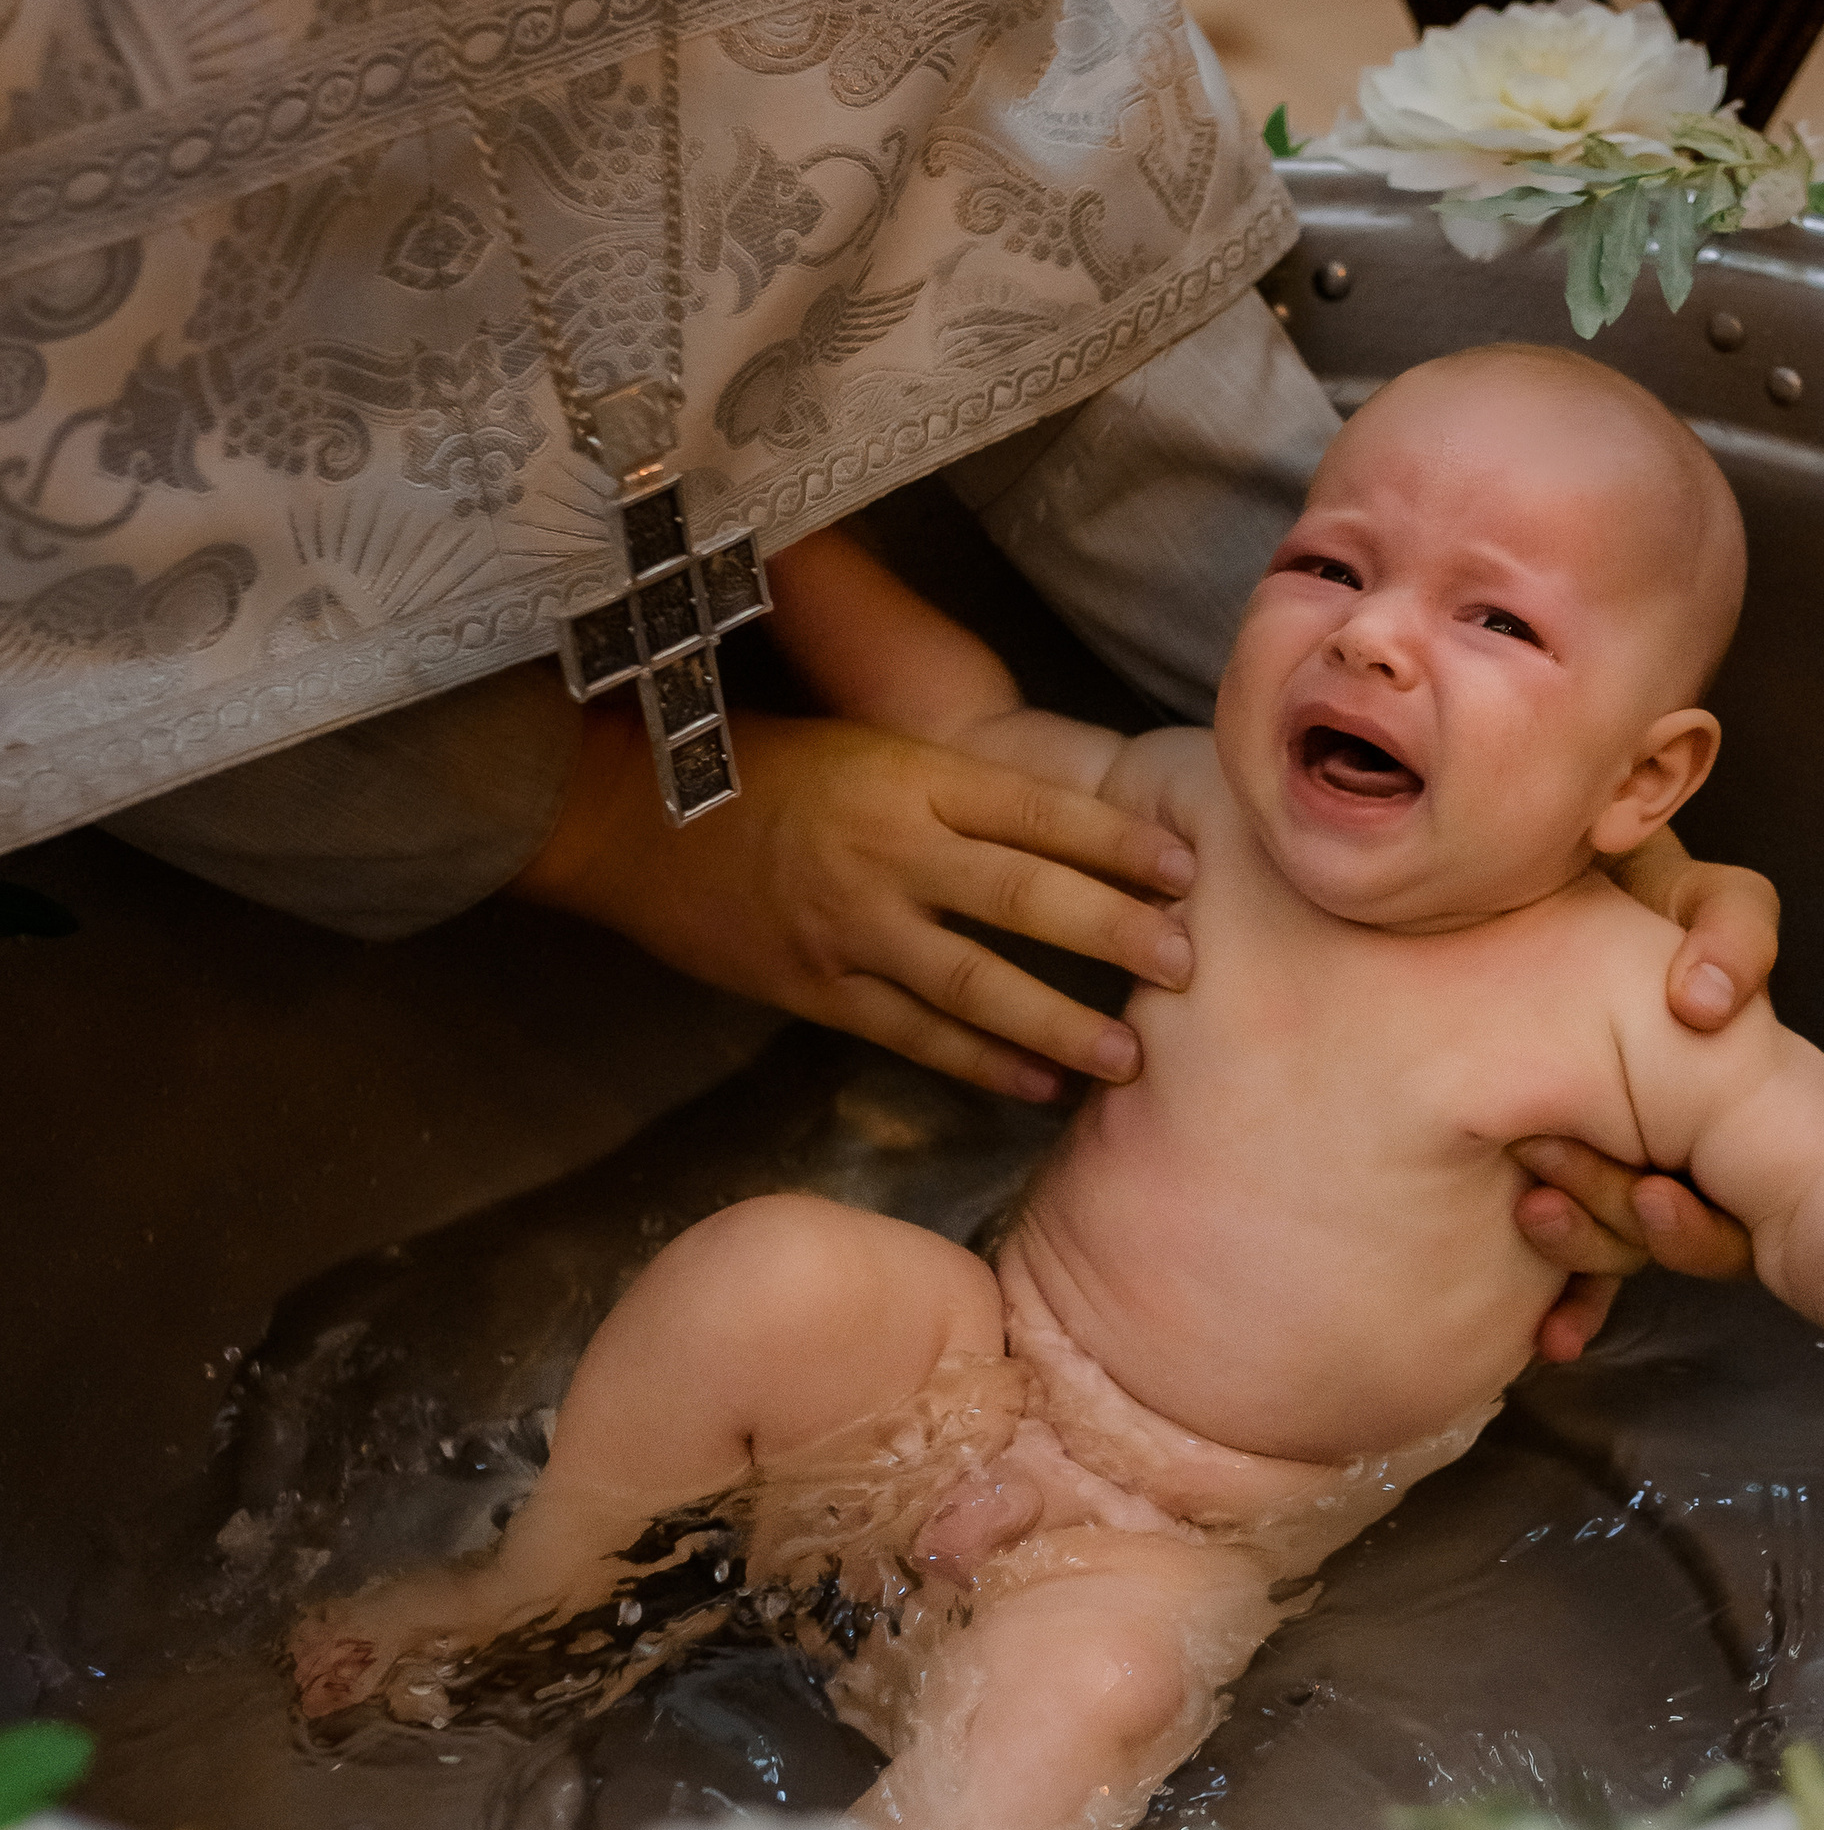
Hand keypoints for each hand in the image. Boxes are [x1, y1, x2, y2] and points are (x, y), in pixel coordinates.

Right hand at [514, 704, 1194, 1101]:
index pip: (1037, 810)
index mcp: (911, 776)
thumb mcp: (870, 744)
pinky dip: (980, 1064)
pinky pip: (913, 1035)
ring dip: (1057, 1022)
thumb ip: (959, 786)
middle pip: (1022, 896)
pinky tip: (1038, 1085)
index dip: (1117, 841)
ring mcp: (852, 926)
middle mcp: (889, 849)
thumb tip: (1071, 824)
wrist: (629, 817)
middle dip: (1112, 932)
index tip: (1188, 867)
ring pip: (974, 981)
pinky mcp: (816, 987)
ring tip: (1128, 1053)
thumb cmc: (765, 769)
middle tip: (1186, 964)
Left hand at [1509, 849, 1782, 1361]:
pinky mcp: (1565, 1177)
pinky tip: (1545, 1336)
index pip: (1748, 1199)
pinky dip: (1565, 1304)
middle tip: (1552, 1180)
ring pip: (1624, 1249)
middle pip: (1683, 1235)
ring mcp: (1628, 1167)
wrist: (1545, 892)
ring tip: (1532, 1211)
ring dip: (1584, 1252)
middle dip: (1621, 1224)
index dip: (1703, 1219)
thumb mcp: (1703, 900)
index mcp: (1738, 1104)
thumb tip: (1707, 1002)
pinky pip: (1576, 1268)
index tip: (1652, 1193)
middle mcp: (1693, 1151)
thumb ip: (1731, 933)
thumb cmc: (1645, 890)